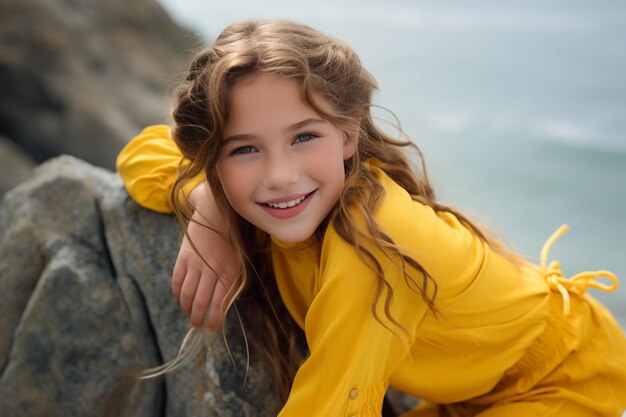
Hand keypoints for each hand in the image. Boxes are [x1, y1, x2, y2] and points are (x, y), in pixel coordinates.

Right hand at [171, 183, 238, 330]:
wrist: (216, 212)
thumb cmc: (232, 240)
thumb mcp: (238, 261)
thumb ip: (231, 282)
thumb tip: (222, 306)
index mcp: (229, 271)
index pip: (218, 303)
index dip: (214, 319)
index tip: (211, 328)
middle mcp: (211, 269)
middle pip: (200, 301)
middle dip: (198, 317)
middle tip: (197, 325)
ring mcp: (195, 263)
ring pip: (187, 294)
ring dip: (187, 308)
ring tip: (190, 314)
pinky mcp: (183, 257)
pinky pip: (177, 281)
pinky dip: (178, 293)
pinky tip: (182, 298)